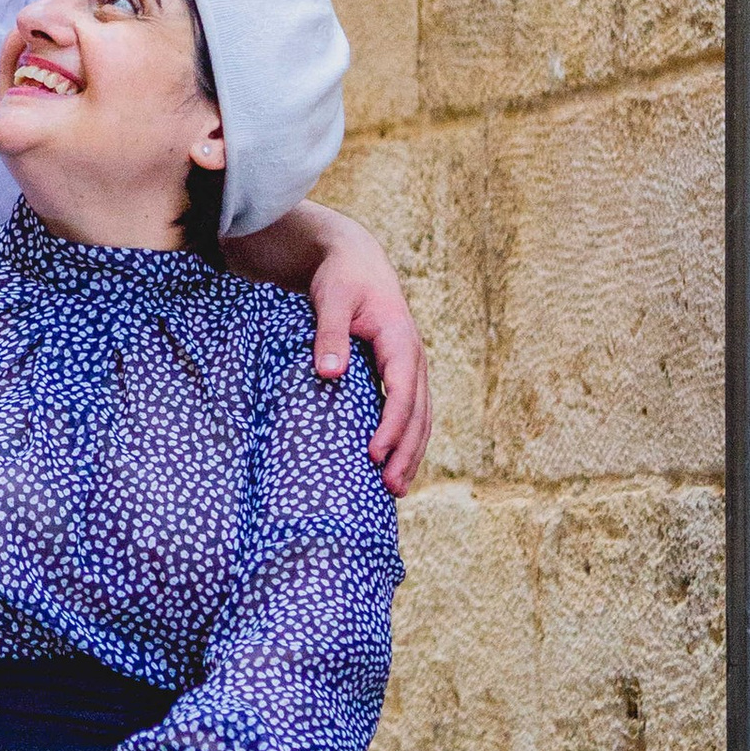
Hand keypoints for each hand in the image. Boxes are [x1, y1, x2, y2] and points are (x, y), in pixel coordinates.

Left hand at [305, 218, 430, 496]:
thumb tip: (329, 374)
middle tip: (390, 488)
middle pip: (418, 413)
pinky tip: (393, 464)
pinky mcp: (400, 373)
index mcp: (400, 340)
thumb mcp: (332, 299)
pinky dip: (406, 439)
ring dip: (411, 453)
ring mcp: (411, 367)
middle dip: (407, 452)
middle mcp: (413, 358)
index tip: (375, 455)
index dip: (391, 426)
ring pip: (420, 417)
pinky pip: (410, 412)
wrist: (356, 261)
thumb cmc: (342, 279)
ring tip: (395, 489)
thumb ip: (330, 334)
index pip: (401, 392)